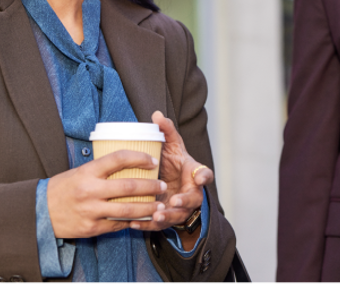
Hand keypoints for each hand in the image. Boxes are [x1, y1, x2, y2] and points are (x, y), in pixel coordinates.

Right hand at [47, 150, 166, 238]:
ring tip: (159, 205)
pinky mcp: (91, 228)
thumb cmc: (64, 187)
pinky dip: (131, 220)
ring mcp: (91, 211)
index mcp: (88, 172)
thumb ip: (102, 168)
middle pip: (128, 186)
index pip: (119, 159)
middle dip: (150, 186)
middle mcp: (90, 191)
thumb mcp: (81, 171)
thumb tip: (128, 161)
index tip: (152, 160)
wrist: (40, 212)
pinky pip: (117, 224)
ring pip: (127, 209)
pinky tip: (141, 217)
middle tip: (162, 185)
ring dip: (147, 207)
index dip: (139, 157)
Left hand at [129, 111, 213, 246]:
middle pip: (193, 200)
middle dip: (184, 201)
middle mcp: (191, 192)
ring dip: (167, 216)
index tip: (201, 177)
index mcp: (194, 173)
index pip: (204, 174)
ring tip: (156, 215)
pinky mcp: (167, 218)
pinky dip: (148, 225)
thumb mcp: (172, 145)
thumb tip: (157, 114)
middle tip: (175, 200)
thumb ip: (167, 130)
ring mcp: (180, 207)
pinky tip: (135, 223)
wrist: (168, 180)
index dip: (204, 176)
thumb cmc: (173, 161)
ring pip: (177, 216)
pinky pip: (159, 225)